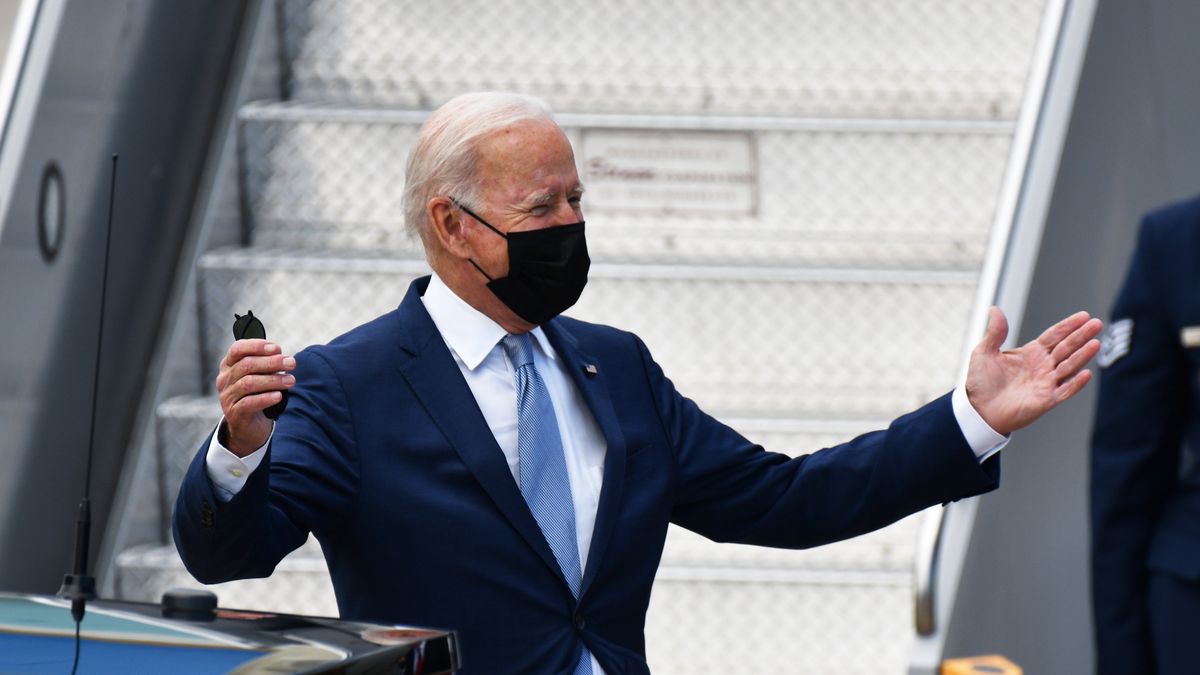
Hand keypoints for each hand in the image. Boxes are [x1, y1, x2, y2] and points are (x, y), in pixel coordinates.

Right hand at [215, 339, 295, 456]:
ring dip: (273, 380)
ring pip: (249, 383)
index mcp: (229, 366)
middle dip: (271, 362)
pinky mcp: (234, 413)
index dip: (256, 346)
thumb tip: (283, 358)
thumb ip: (267, 366)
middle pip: (246, 365)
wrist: (249, 426)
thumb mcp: (260, 377)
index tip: (277, 348)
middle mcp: (225, 379)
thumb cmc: (256, 395)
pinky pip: (249, 403)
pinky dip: (266, 398)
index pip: (237, 349)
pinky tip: (279, 396)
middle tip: (291, 363)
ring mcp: (227, 397)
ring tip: (290, 381)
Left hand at [965, 307, 1102, 434]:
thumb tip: (995, 309)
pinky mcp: (1046, 400)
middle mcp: (1043, 366)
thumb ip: (995, 332)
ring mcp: (1046, 383)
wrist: (978, 410)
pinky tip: (1086, 373)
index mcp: (1031, 353)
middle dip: (1082, 336)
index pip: (1054, 336)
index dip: (1068, 326)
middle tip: (1097, 323)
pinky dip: (1076, 383)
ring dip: (1083, 355)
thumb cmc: (981, 383)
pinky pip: (1065, 390)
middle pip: (1066, 348)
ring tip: (1095, 343)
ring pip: (1069, 366)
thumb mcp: (984, 352)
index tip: (1084, 315)